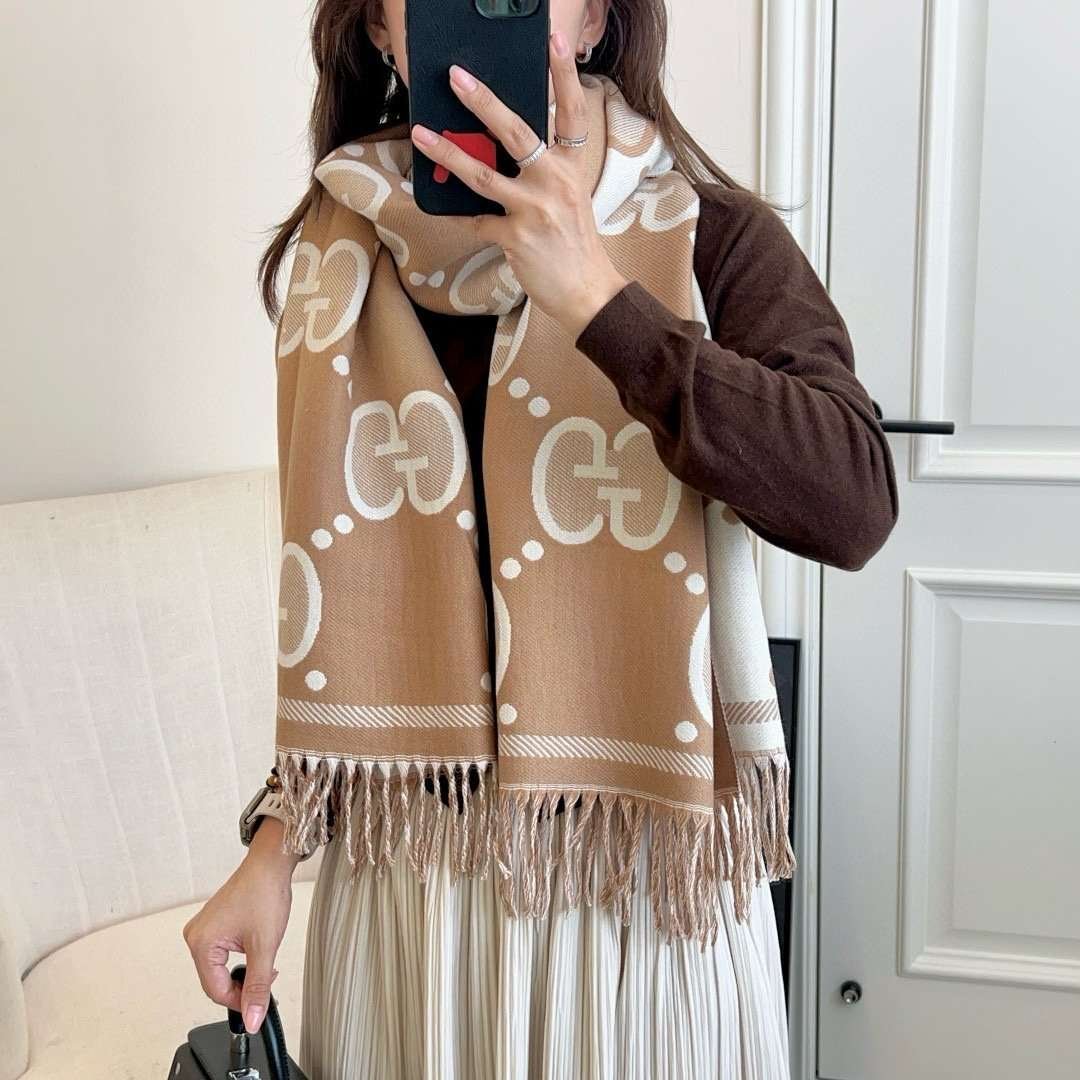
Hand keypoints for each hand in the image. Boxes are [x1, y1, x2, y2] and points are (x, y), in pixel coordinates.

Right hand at [181, 818, 296, 1034]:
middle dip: (242, 986)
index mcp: (201, 943)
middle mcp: (195, 936)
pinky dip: (239, 959)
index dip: (239, 1002)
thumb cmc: (264, 894)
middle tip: (267, 980)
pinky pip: (221, 954)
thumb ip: (258, 986)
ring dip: (243, 972)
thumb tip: (252, 1017)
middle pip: (215, 981)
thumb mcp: (265, 946)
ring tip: (264, 962)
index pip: (215, 990)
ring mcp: (203, 929)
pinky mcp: (213, 924)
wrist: (270, 864)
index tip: (259, 1005)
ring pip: (220, 968)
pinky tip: (256, 951)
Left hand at [409, 28, 629, 340]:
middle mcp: (554, 182)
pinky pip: (476, 219)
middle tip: (457, 76)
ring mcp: (534, 209)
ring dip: (447, 152)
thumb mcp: (570, 200)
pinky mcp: (515, 236)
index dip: (564, 74)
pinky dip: (461, 216)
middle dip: (483, 101)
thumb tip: (500, 153)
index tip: (554, 40)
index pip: (572, 112)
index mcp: (571, 169)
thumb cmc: (575, 246)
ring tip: (422, 134)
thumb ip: (544, 173)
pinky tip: (449, 210)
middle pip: (516, 131)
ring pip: (482, 173)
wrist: (587, 292)